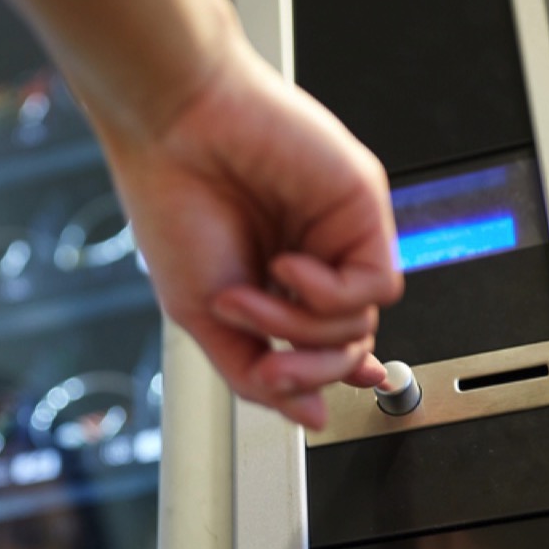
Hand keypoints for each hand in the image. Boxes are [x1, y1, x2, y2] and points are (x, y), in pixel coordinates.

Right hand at [91, 32, 401, 428]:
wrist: (174, 131)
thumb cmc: (174, 205)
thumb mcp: (202, 317)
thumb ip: (255, 374)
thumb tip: (308, 417)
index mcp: (276, 280)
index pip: (323, 343)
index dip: (328, 375)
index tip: (324, 401)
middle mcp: (314, 257)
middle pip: (346, 348)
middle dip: (306, 370)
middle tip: (268, 362)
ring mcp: (338, 235)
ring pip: (360, 325)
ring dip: (297, 327)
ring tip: (248, 296)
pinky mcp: (361, 209)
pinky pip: (374, 285)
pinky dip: (327, 292)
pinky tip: (287, 266)